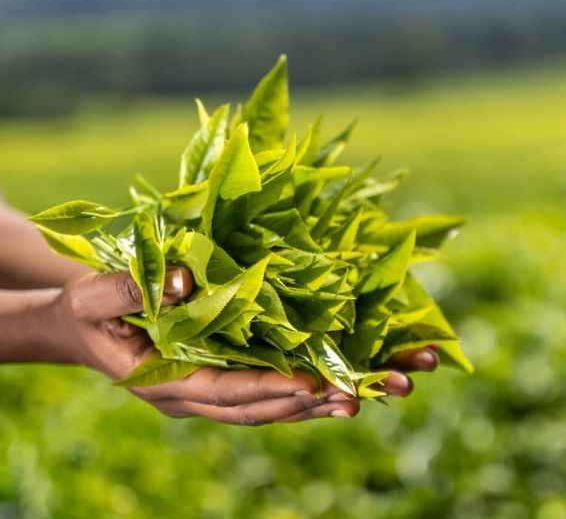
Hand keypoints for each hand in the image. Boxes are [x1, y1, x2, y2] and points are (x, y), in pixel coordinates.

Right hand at [40, 266, 432, 424]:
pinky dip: (297, 393)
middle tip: (354, 397)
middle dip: (303, 405)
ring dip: (311, 406)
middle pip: (254, 409)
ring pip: (264, 408)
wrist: (80, 328)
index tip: (310, 384)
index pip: (222, 391)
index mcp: (161, 381)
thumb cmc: (85, 310)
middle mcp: (188, 397)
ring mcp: (204, 393)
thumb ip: (128, 290)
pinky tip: (335, 388)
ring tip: (361, 397)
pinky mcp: (217, 381)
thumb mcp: (91, 296)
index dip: (267, 389)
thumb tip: (186, 280)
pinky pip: (262, 393)